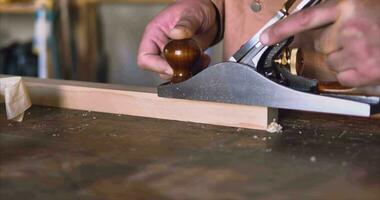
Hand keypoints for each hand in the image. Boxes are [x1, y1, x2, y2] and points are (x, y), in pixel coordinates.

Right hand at [137, 0, 217, 79]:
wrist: (209, 13)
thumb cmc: (194, 8)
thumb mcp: (191, 13)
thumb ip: (185, 24)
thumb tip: (176, 33)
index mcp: (154, 34)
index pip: (145, 58)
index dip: (156, 66)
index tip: (172, 68)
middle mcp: (160, 47)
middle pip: (159, 69)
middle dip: (176, 70)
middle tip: (191, 63)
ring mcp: (172, 55)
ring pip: (173, 73)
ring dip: (188, 70)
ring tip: (201, 58)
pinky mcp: (183, 60)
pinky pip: (186, 72)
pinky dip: (196, 69)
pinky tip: (204, 59)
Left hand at [260, 0, 379, 86]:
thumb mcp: (367, 9)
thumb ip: (342, 15)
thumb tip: (316, 27)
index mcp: (351, 6)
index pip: (306, 18)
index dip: (282, 29)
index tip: (265, 37)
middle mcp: (351, 28)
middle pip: (319, 44)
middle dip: (331, 44)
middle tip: (355, 38)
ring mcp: (358, 51)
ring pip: (330, 61)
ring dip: (343, 58)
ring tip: (368, 49)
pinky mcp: (364, 72)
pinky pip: (342, 77)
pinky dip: (352, 73)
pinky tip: (369, 63)